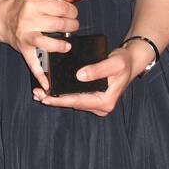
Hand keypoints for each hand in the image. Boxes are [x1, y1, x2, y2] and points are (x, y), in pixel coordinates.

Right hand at [0, 0, 79, 91]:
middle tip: (74, 26)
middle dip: (71, 25)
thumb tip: (71, 6)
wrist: (1, 18)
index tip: (74, 13)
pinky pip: (33, 64)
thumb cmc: (21, 7)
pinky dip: (40, 75)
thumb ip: (50, 0)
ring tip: (67, 45)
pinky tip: (48, 84)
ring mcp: (25, 36)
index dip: (71, 11)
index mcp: (33, 4)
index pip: (60, 8)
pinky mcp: (24, 49)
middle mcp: (28, 20)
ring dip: (61, 45)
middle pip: (58, 25)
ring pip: (48, 43)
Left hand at [31, 43, 150, 116]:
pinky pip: (76, 97)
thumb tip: (80, 76)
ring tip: (39, 92)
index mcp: (105, 101)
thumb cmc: (124, 62)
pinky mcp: (92, 97)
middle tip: (37, 94)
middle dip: (54, 100)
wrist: (131, 62)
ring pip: (73, 101)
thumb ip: (98, 69)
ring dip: (56, 98)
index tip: (47, 98)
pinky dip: (63, 94)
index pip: (79, 102)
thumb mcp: (114, 63)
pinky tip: (51, 90)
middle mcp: (100, 106)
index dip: (61, 100)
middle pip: (74, 104)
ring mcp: (96, 103)